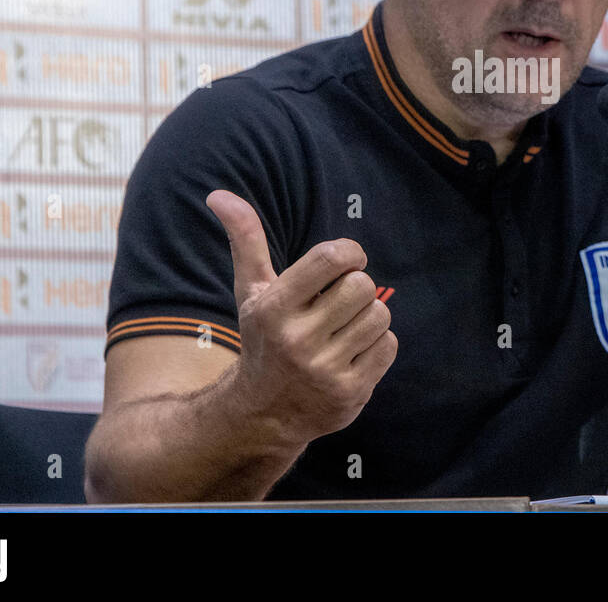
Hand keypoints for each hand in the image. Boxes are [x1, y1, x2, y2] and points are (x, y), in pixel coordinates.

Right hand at [204, 189, 397, 445]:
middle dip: (357, 288)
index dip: (350, 252)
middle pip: (363, 286)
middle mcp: (298, 340)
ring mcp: (326, 369)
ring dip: (368, 316)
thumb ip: (246, 240)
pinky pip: (388, 345)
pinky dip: (376, 345)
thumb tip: (219, 194)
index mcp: (274, 308)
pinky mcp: (350, 392)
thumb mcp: (251, 291)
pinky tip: (351, 353)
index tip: (345, 262)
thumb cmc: (263, 338)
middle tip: (340, 302)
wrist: (262, 413)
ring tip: (343, 328)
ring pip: (379, 315)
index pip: (332, 257)